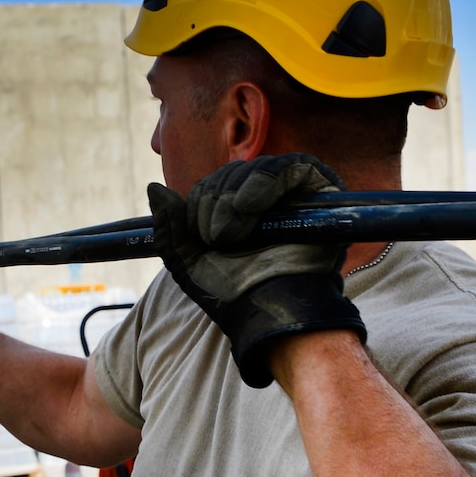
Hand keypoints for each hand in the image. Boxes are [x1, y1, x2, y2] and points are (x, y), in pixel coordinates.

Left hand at [147, 153, 364, 387]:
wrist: (268, 309)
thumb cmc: (233, 292)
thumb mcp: (188, 259)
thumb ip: (170, 225)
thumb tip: (155, 187)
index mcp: (236, 212)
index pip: (211, 185)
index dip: (198, 204)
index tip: (201, 236)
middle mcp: (266, 199)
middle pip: (230, 174)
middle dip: (213, 204)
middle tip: (218, 240)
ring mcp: (295, 192)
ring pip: (254, 169)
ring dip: (232, 199)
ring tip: (233, 235)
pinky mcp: (320, 189)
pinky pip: (289, 167)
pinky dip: (263, 182)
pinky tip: (249, 206)